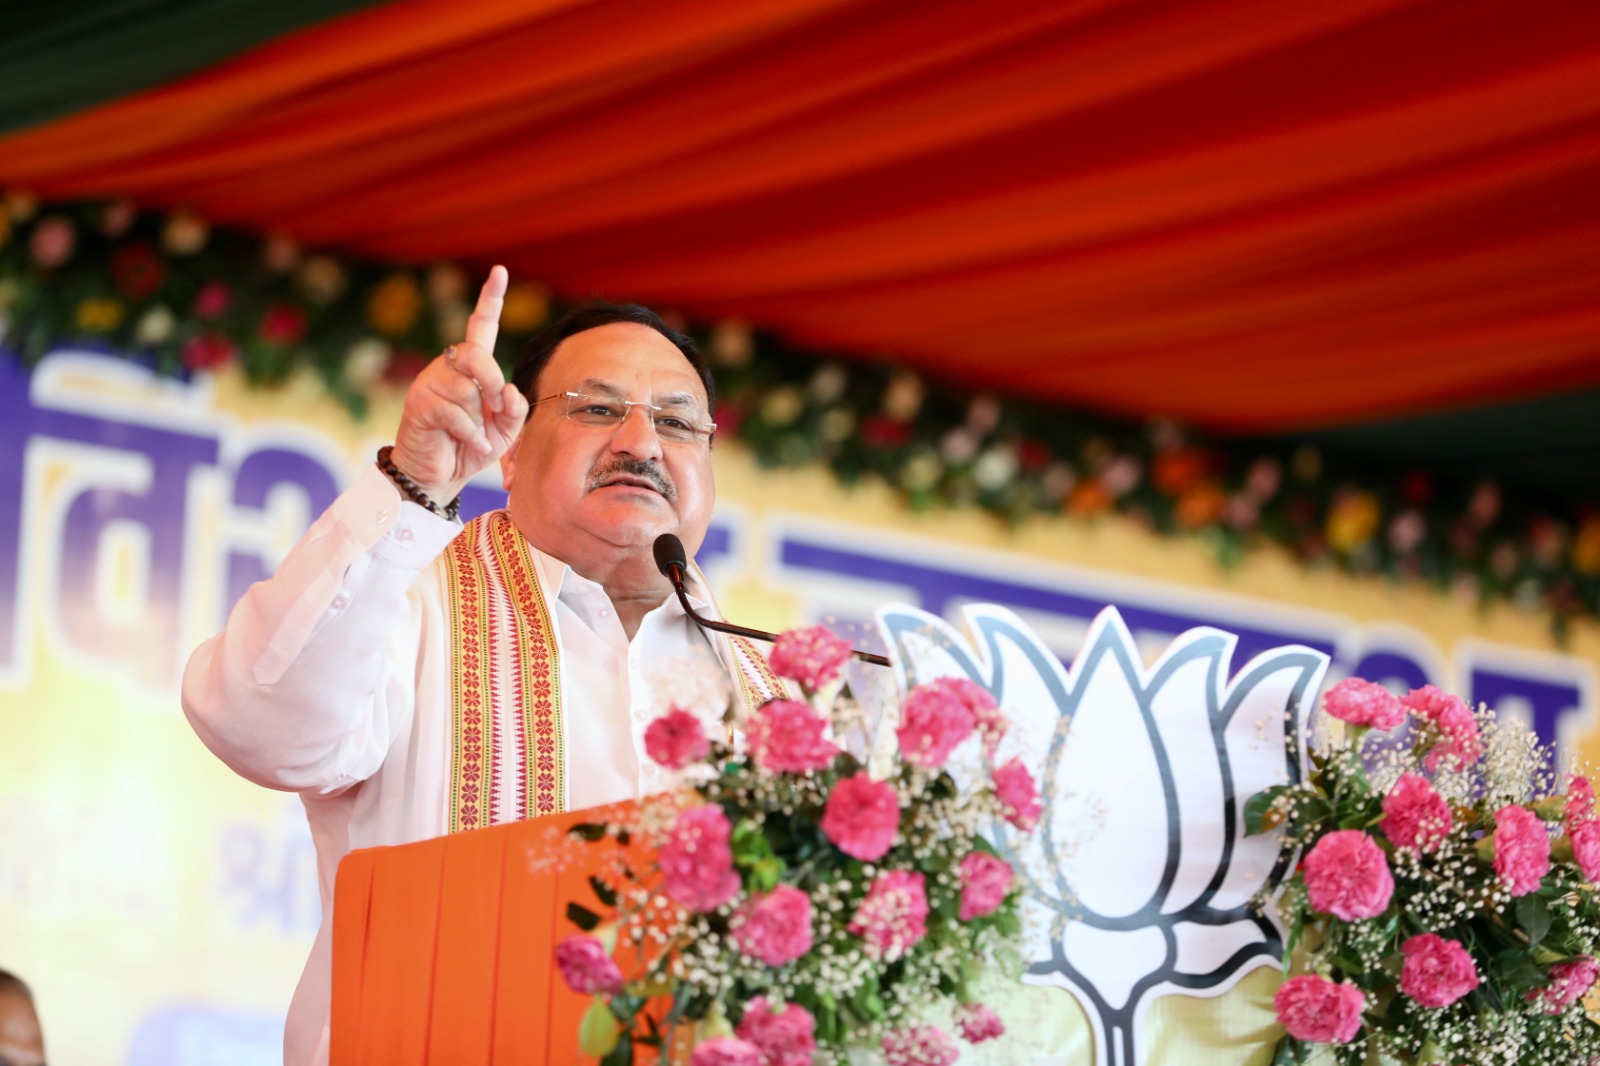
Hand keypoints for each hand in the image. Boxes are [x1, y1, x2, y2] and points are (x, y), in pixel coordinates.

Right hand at [389, 266, 529, 503]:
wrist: (437, 476)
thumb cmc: (471, 447)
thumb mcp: (505, 430)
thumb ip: (514, 409)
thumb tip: (509, 389)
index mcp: (471, 368)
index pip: (481, 327)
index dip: (491, 299)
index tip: (500, 271)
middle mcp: (448, 367)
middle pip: (477, 355)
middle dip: (492, 382)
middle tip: (495, 407)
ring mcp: (430, 383)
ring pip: (467, 389)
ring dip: (479, 418)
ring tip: (475, 435)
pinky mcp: (419, 404)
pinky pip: (456, 414)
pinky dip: (470, 435)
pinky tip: (466, 445)